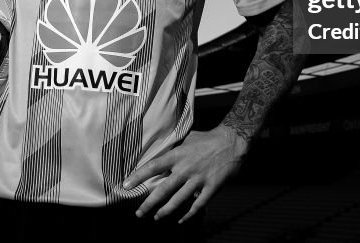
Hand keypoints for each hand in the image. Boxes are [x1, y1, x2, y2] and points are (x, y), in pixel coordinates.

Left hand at [123, 124, 249, 222]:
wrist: (233, 141)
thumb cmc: (209, 139)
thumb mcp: (188, 139)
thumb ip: (175, 148)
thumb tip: (161, 152)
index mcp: (178, 155)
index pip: (153, 167)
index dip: (138, 176)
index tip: (126, 185)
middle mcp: (186, 169)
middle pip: (163, 190)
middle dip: (149, 204)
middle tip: (139, 213)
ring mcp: (198, 179)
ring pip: (178, 200)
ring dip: (165, 211)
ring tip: (156, 217)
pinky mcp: (211, 187)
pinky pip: (197, 205)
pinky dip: (188, 214)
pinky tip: (181, 220)